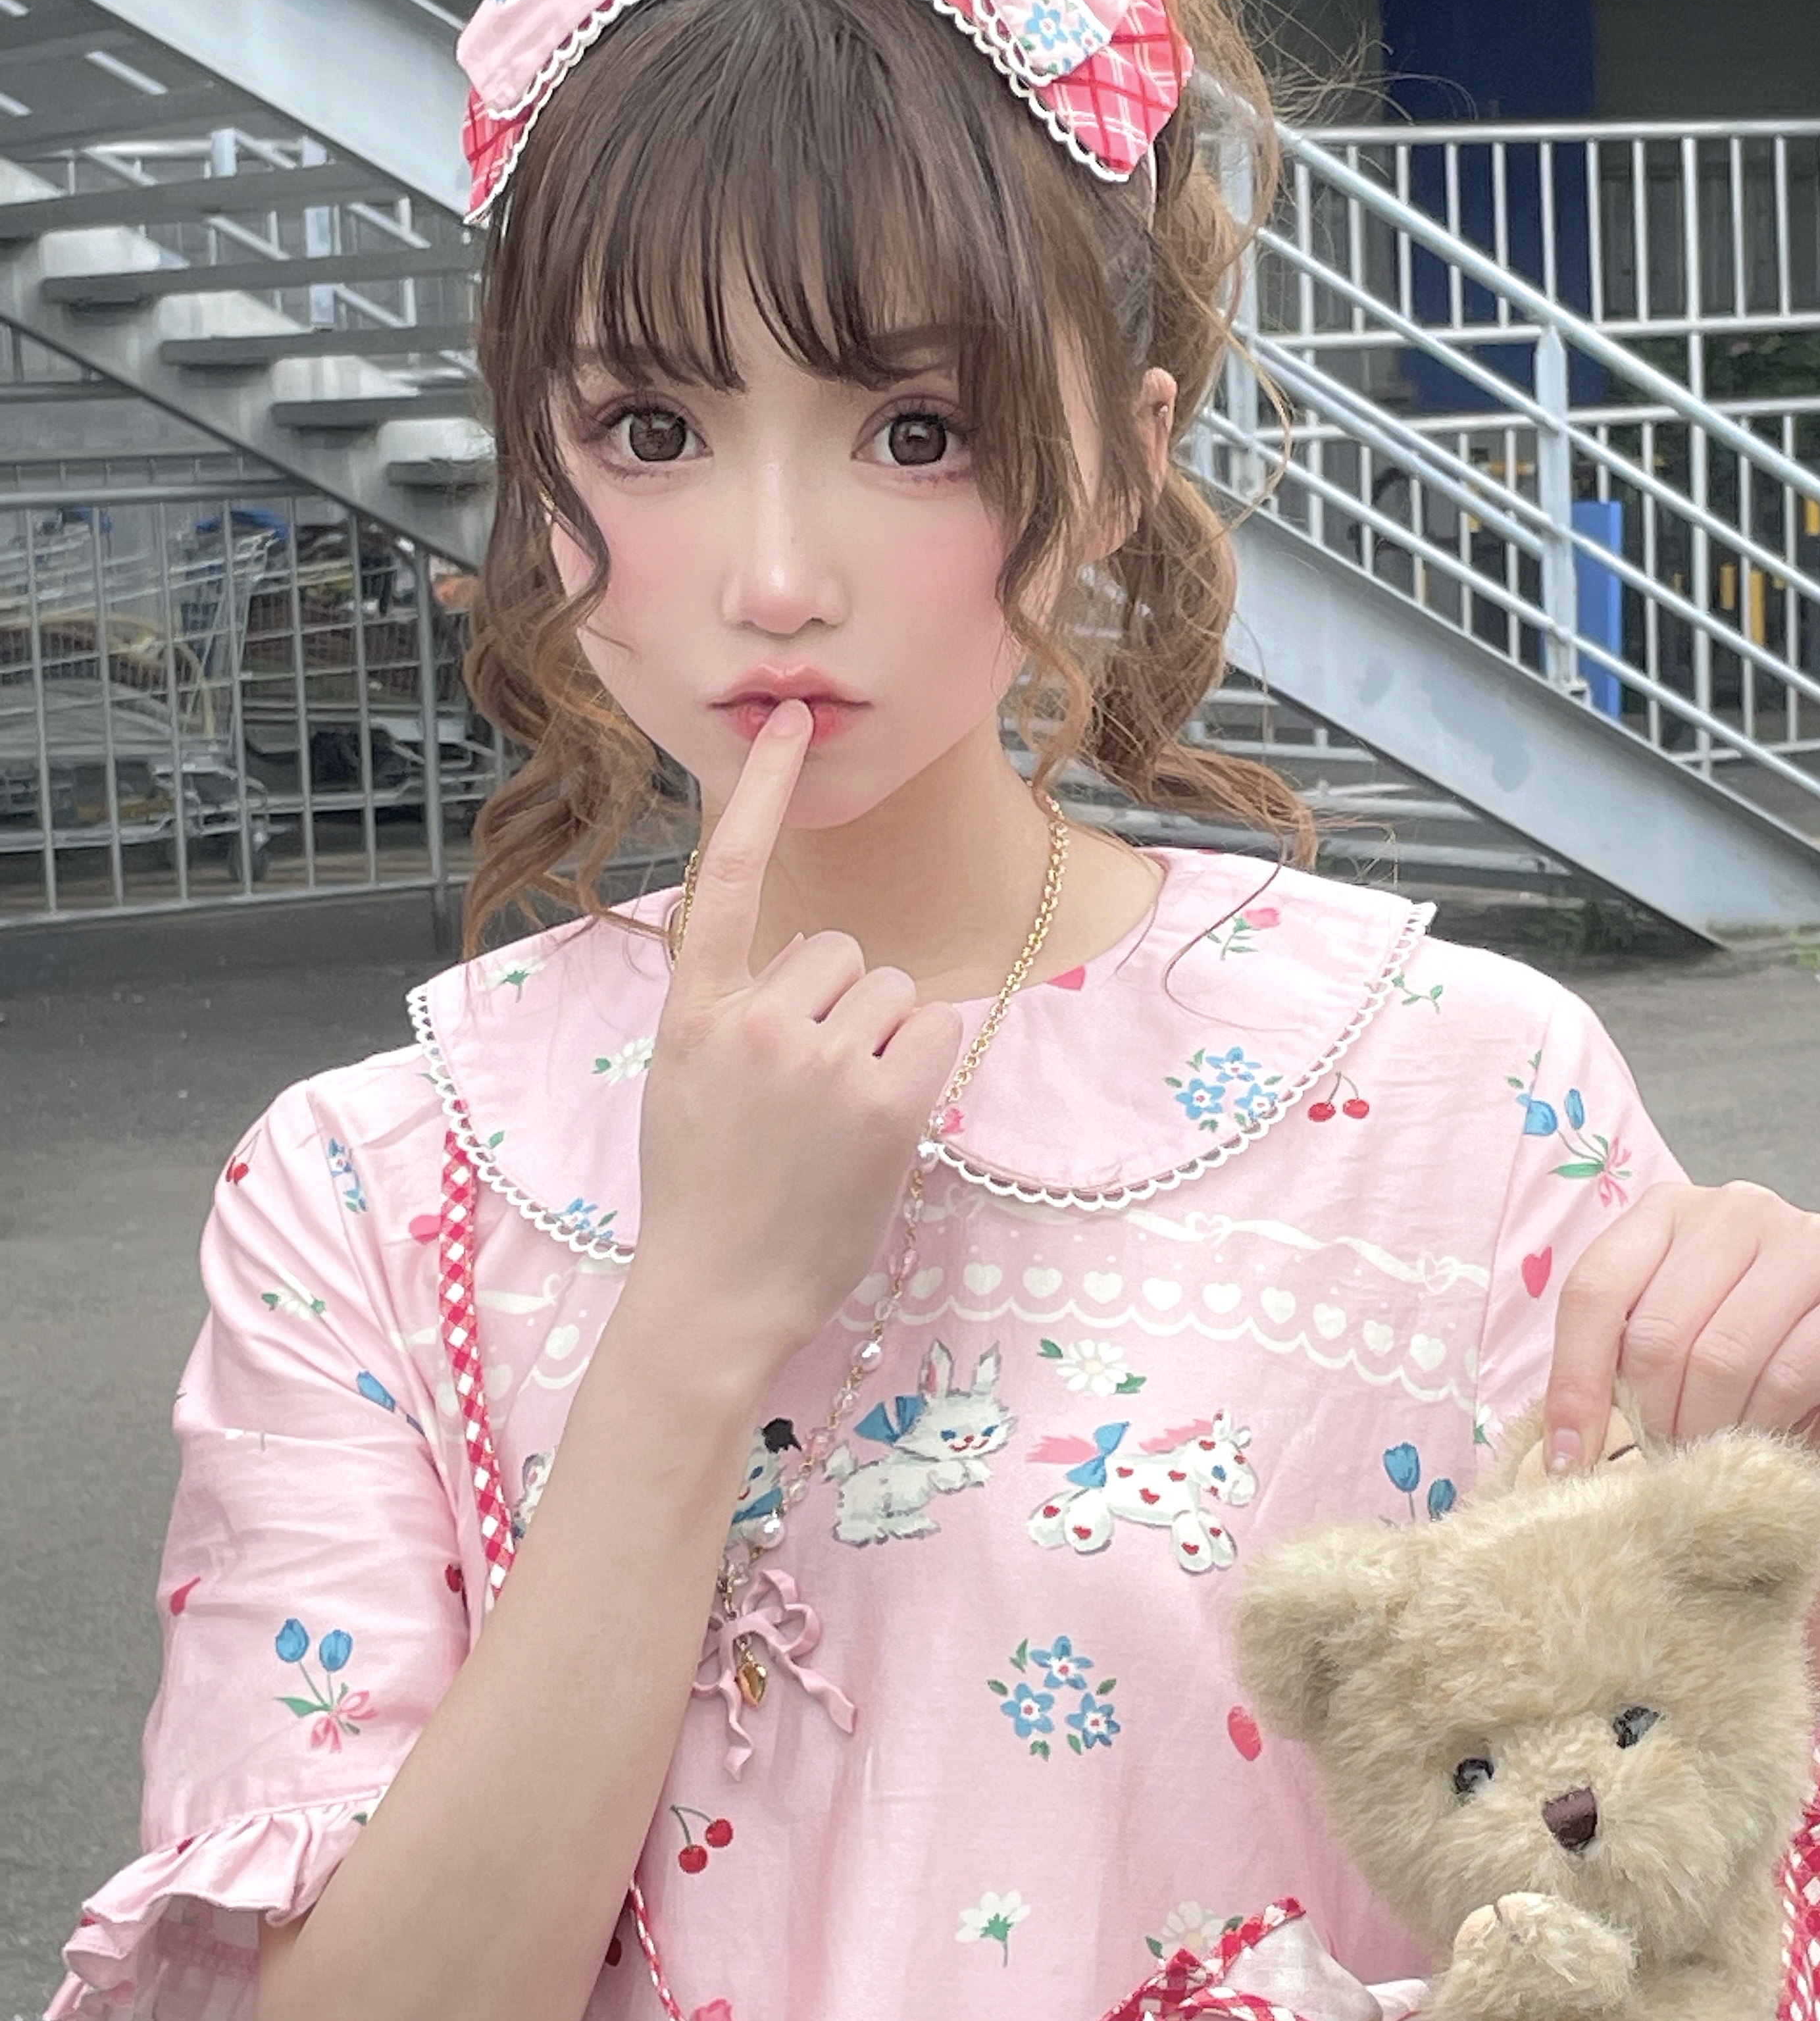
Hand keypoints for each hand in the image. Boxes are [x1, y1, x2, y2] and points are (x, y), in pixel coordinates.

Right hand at [630, 703, 963, 1373]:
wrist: (712, 1299)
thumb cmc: (704, 1198)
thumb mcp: (683, 1085)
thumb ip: (729, 1013)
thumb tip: (804, 964)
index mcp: (693, 1010)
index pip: (725, 875)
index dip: (760, 791)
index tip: (791, 721)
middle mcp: (753, 1019)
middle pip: (842, 950)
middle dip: (843, 1005)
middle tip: (810, 1091)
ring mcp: (819, 1058)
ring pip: (893, 991)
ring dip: (884, 1040)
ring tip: (838, 1116)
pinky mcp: (883, 1101)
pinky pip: (936, 1033)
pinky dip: (924, 1066)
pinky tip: (882, 1122)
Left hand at [1540, 1180, 1819, 1471]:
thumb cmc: (1738, 1357)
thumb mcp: (1663, 1348)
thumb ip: (1610, 1368)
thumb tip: (1561, 1453)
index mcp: (1665, 1211)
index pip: (1594, 1290)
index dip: (1573, 1383)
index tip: (1567, 1460)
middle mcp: (1735, 1209)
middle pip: (1657, 1333)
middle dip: (1650, 1418)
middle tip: (1660, 1459)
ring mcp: (1809, 1241)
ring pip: (1722, 1358)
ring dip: (1705, 1429)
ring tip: (1705, 1455)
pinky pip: (1790, 1377)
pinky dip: (1763, 1427)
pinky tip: (1761, 1442)